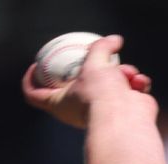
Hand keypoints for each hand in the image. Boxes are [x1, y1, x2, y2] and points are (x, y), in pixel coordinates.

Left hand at [21, 35, 155, 128]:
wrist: (125, 118)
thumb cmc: (101, 95)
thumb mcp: (95, 63)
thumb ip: (101, 47)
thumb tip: (114, 41)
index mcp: (58, 103)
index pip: (33, 95)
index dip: (29, 80)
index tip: (36, 65)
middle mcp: (74, 110)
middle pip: (80, 82)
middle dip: (97, 67)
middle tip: (105, 61)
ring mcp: (97, 112)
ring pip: (109, 82)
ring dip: (122, 73)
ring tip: (127, 75)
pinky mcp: (117, 112)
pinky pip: (126, 90)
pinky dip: (135, 84)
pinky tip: (138, 84)